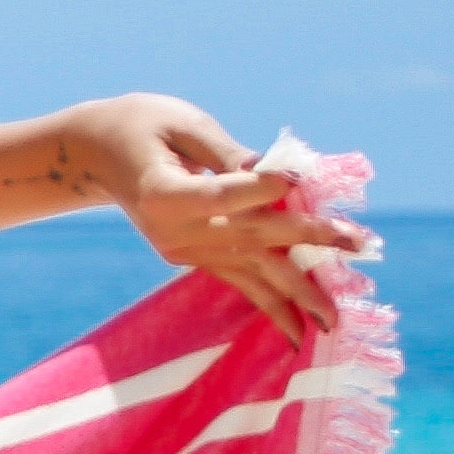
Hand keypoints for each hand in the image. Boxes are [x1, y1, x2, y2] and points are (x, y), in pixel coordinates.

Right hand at [64, 94, 367, 340]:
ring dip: (294, 294)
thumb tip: (279, 174)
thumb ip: (228, 152)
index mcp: (162, 192)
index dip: (261, 188)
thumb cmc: (140, 124)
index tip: (300, 177)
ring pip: (249, 271)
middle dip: (308, 241)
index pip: (222, 194)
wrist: (95, 155)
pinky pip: (237, 281)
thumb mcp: (182, 123)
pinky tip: (297, 331)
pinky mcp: (191, 257)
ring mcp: (183, 249)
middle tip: (357, 244)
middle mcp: (173, 230)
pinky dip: (269, 303)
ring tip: (332, 319)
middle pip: (250, 237)